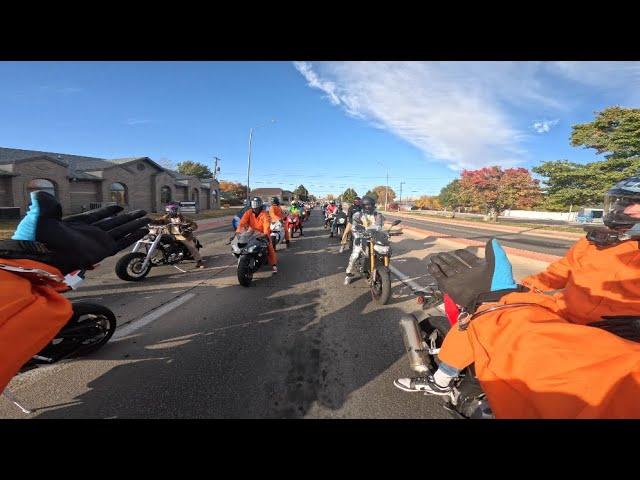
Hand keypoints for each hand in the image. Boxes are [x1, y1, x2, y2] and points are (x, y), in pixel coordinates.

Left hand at [10, 191, 148, 273]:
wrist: (42, 256)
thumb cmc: (39, 237)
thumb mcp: (40, 216)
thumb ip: (45, 204)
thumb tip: (41, 194)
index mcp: (77, 225)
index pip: (97, 216)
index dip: (108, 211)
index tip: (119, 206)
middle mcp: (90, 233)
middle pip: (114, 223)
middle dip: (128, 218)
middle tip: (142, 212)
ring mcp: (98, 242)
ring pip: (121, 231)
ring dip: (134, 225)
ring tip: (147, 219)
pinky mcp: (103, 250)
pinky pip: (122, 241)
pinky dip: (133, 236)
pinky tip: (143, 230)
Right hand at [426, 238, 523, 313]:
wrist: (489, 299)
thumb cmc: (496, 281)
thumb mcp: (498, 262)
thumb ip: (493, 251)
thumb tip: (491, 240)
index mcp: (479, 270)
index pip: (469, 260)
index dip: (463, 255)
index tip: (456, 251)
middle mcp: (467, 275)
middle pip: (455, 265)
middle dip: (447, 259)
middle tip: (439, 253)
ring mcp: (458, 281)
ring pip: (446, 270)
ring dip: (439, 263)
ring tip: (433, 257)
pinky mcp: (450, 287)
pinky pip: (440, 278)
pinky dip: (435, 272)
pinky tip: (430, 265)